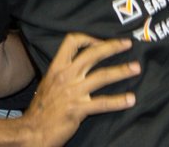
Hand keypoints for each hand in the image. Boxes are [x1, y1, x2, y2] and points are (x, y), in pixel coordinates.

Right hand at [22, 33, 138, 146]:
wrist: (31, 131)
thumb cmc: (40, 109)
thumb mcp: (48, 83)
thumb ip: (63, 73)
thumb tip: (78, 65)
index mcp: (56, 68)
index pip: (73, 41)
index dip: (89, 38)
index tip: (102, 41)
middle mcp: (65, 76)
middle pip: (92, 54)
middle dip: (112, 47)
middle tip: (127, 44)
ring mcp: (72, 92)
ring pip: (102, 76)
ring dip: (122, 71)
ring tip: (136, 68)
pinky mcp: (78, 109)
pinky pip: (102, 103)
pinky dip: (118, 101)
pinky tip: (130, 99)